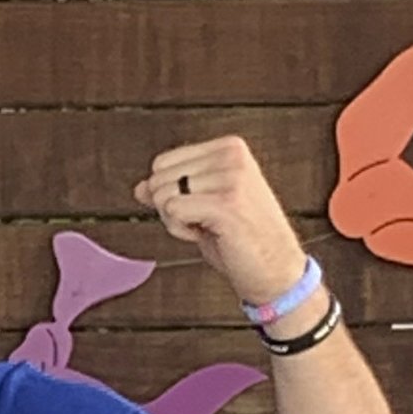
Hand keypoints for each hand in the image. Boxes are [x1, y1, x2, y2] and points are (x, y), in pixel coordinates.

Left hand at [133, 137, 307, 309]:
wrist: (273, 266)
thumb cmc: (238, 237)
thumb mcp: (200, 207)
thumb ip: (171, 191)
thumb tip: (140, 187)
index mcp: (228, 147)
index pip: (162, 163)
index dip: (169, 193)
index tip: (199, 207)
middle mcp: (231, 155)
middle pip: (158, 179)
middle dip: (170, 209)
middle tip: (203, 221)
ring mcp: (230, 176)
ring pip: (163, 198)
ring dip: (177, 223)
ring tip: (208, 227)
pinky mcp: (225, 202)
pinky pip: (173, 212)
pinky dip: (181, 231)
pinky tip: (206, 234)